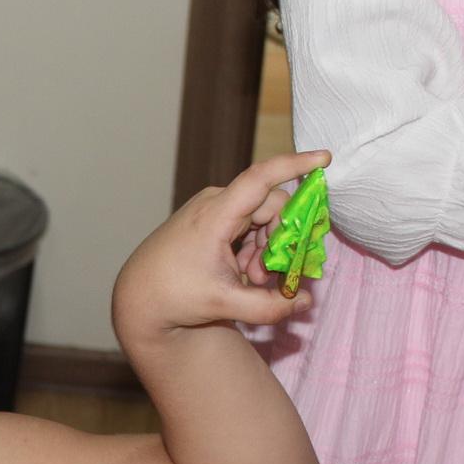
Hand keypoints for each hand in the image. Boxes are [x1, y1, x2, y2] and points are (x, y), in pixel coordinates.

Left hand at [113, 150, 330, 345]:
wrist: (138, 297)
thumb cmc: (174, 297)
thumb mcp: (224, 305)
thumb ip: (269, 307)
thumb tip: (306, 302)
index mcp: (214, 215)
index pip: (260, 177)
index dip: (295, 164)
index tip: (325, 157)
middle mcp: (214, 204)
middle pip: (272, 206)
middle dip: (281, 240)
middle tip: (271, 276)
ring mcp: (212, 209)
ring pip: (262, 217)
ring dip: (267, 248)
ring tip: (251, 280)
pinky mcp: (212, 219)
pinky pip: (248, 224)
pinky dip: (254, 248)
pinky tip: (242, 273)